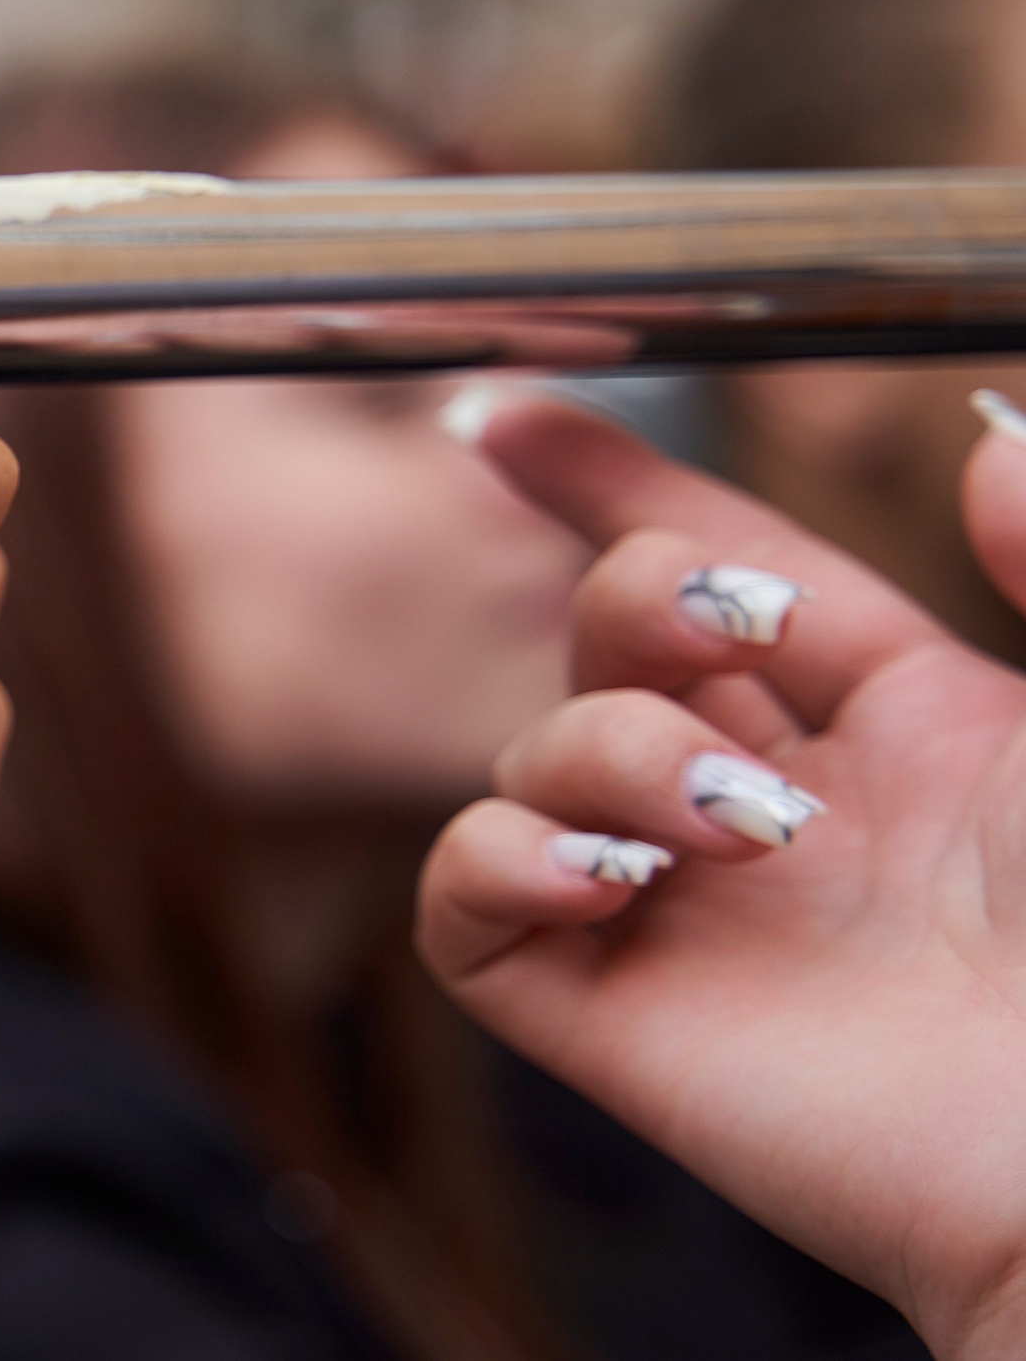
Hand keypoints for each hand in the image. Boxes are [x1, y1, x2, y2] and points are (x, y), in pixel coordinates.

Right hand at [414, 392, 1025, 1360]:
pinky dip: (500, 858)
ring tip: (741, 826)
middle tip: (730, 639)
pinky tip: (613, 875)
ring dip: (607, 749)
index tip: (512, 420)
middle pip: (609, 640)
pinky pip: (465, 905)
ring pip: (533, 759)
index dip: (609, 483)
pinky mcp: (612, 1018)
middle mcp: (770, 806)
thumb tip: (980, 426)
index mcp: (900, 729)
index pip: (723, 568)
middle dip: (631, 594)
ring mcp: (684, 915)